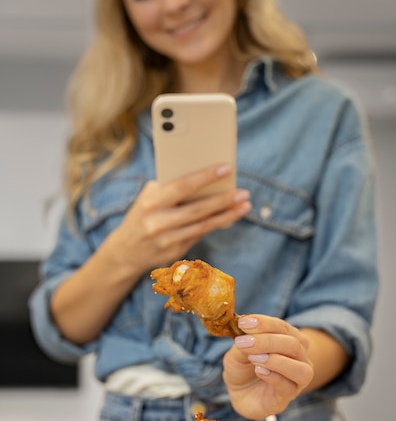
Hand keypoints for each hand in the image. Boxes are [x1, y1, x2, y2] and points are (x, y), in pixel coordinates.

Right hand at [112, 163, 250, 275]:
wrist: (125, 251)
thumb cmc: (143, 215)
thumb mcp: (149, 198)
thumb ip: (172, 189)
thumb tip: (207, 181)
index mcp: (151, 202)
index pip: (183, 186)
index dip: (206, 177)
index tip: (227, 167)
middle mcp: (159, 222)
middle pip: (198, 209)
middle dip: (224, 200)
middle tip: (244, 192)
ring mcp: (168, 240)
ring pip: (204, 225)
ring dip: (227, 215)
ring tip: (245, 205)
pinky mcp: (176, 252)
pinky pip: (201, 235)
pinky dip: (217, 224)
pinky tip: (231, 216)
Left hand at [223, 315, 313, 419]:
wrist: (240, 393)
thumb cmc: (243, 367)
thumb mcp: (237, 351)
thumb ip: (244, 341)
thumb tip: (246, 331)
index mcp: (290, 339)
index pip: (283, 327)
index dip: (264, 323)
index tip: (243, 322)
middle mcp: (300, 358)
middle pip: (293, 344)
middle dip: (267, 341)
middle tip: (243, 342)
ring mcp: (297, 379)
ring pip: (300, 368)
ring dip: (275, 360)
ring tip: (253, 358)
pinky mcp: (288, 396)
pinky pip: (288, 386)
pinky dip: (274, 376)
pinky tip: (258, 370)